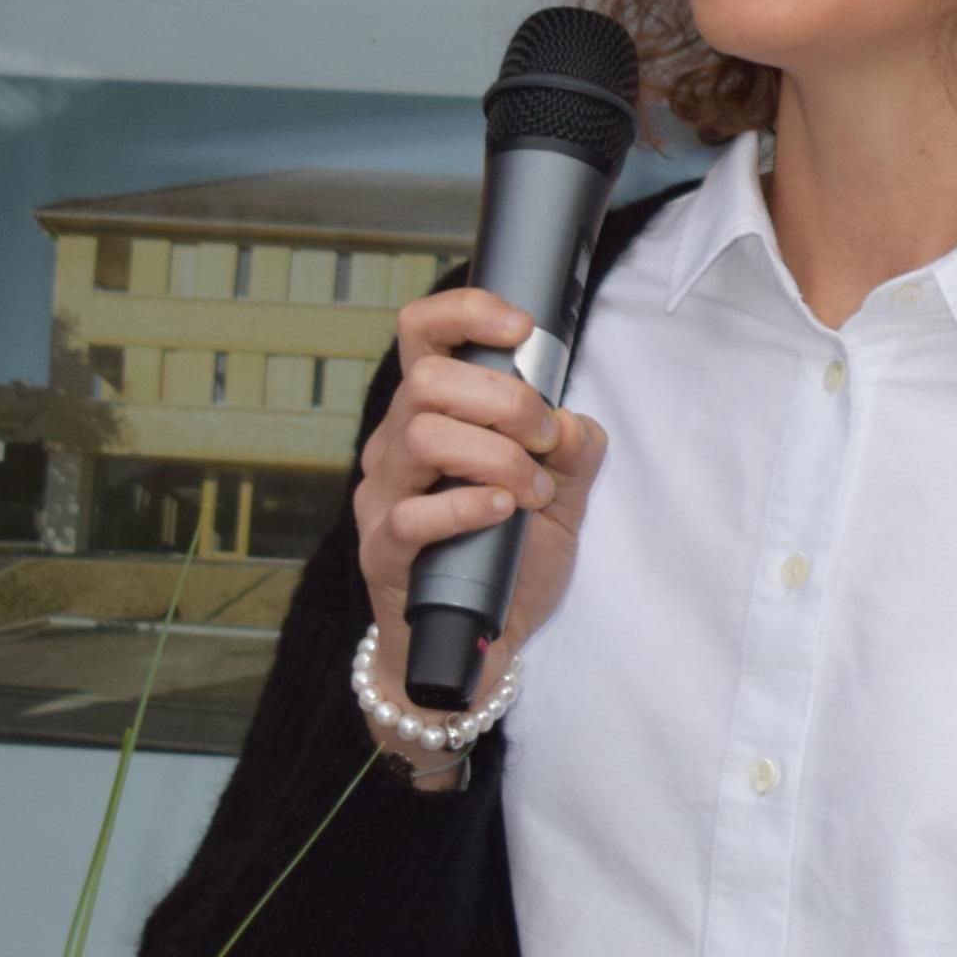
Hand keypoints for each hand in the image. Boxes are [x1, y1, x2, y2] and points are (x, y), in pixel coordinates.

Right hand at [352, 287, 608, 772]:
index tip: (521, 327)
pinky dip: (469, 505)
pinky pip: (412, 515)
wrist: (479, 644)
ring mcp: (382, 497)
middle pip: (429, 379)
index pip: (422, 333)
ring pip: (422, 435)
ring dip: (498, 456)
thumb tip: (568, 422)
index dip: (466, 312)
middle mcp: (396, 445)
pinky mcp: (382, 551)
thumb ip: (573, 447)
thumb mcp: (562, 492)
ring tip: (532, 491)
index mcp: (433, 413)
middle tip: (543, 439)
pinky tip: (503, 512)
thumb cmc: (510, 555)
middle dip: (506, 399)